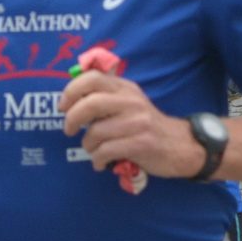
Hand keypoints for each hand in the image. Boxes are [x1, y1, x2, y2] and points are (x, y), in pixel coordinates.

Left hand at [61, 69, 202, 179]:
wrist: (178, 144)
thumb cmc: (144, 126)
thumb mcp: (129, 103)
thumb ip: (106, 96)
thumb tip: (71, 97)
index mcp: (126, 88)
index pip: (93, 78)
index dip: (72, 91)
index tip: (63, 107)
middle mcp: (132, 101)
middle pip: (91, 103)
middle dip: (72, 119)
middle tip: (69, 130)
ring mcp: (138, 122)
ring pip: (95, 132)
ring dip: (88, 146)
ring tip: (95, 150)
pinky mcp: (141, 143)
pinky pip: (105, 151)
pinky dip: (98, 160)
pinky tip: (103, 162)